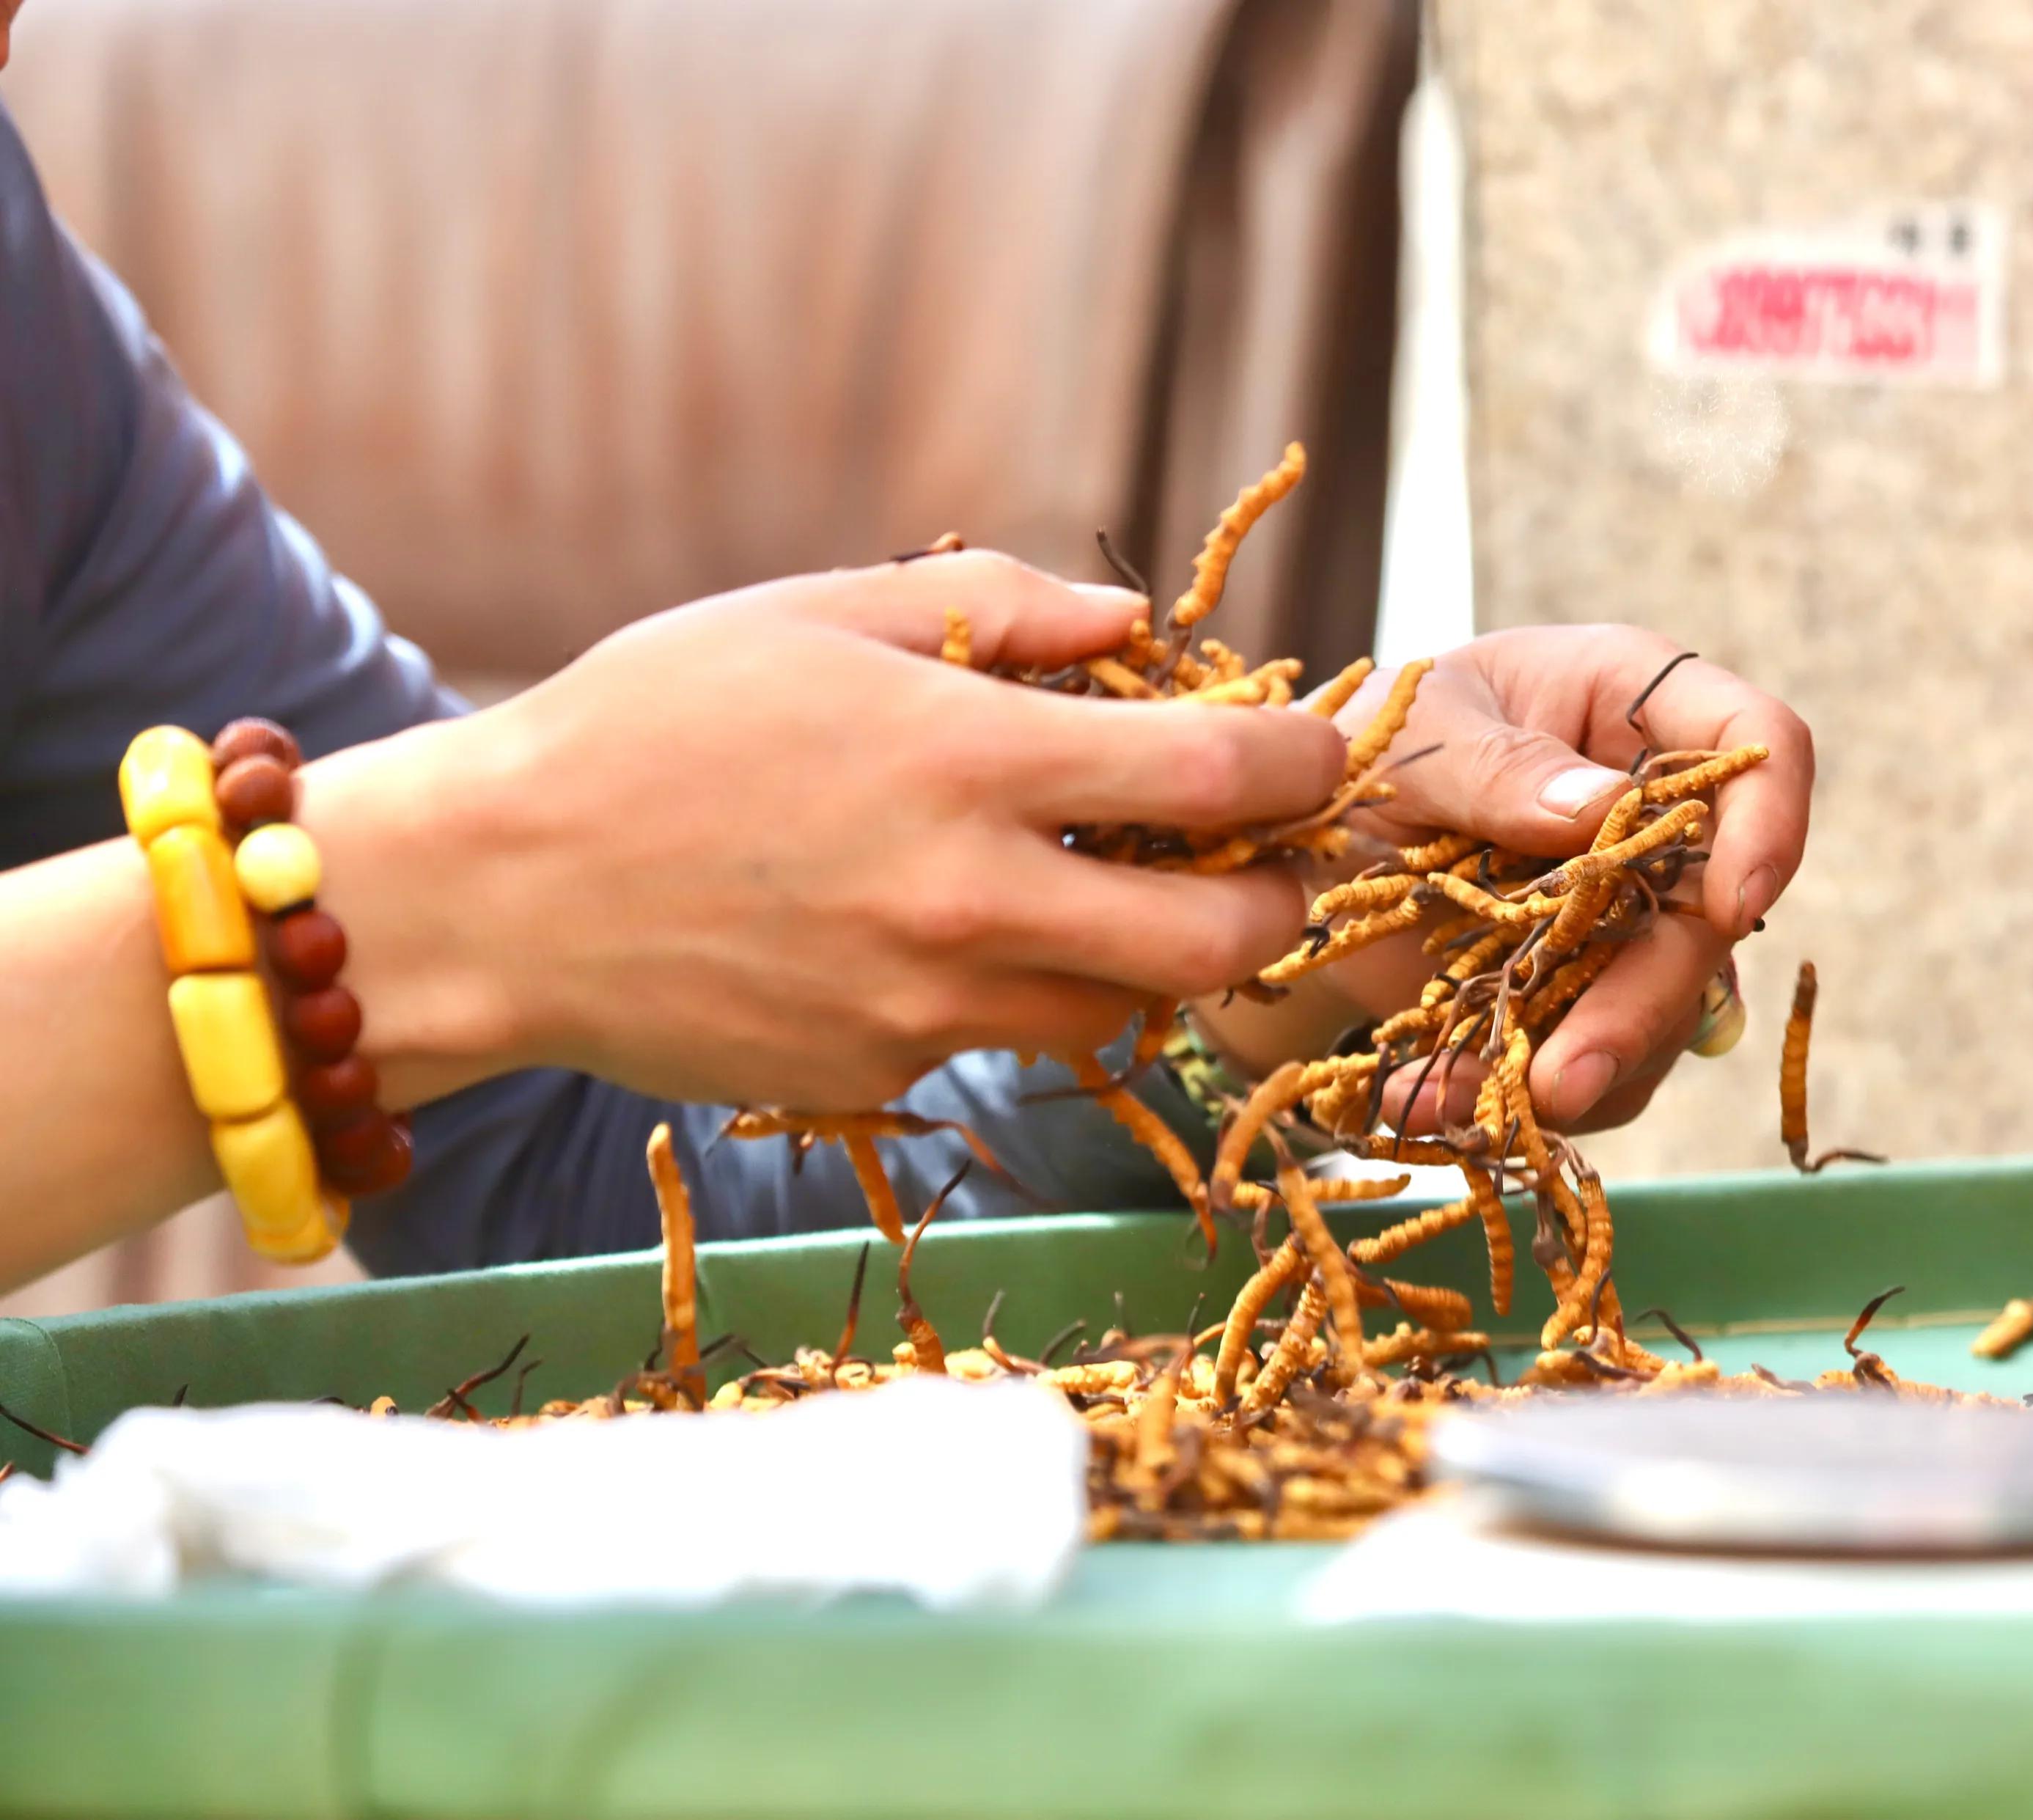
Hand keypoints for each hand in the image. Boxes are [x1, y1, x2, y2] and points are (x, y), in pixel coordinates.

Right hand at [305, 552, 1345, 1110]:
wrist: (498, 893)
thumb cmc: (651, 723)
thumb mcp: (816, 614)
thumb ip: (994, 608)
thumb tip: (1130, 623)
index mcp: (969, 759)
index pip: (1216, 775)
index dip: (1305, 763)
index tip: (1321, 750)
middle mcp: (972, 898)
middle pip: (1221, 942)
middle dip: (1274, 904)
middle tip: (1256, 864)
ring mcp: (930, 1003)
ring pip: (1126, 1010)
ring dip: (1153, 958)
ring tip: (1106, 889)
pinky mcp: (885, 1070)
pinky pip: (1013, 1042)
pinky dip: (1036, 995)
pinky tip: (976, 936)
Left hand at [1191, 625, 1811, 1132]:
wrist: (1302, 835)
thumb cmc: (1367, 737)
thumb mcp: (1415, 729)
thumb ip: (1495, 764)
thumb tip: (1600, 810)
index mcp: (1640, 707)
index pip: (1760, 744)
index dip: (1770, 823)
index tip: (1732, 906)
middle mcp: (1655, 819)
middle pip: (1709, 917)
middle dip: (1644, 1007)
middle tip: (1564, 1078)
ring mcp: (1623, 915)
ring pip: (1659, 1012)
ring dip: (1577, 1072)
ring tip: (1461, 1102)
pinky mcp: (1576, 993)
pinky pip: (1584, 1064)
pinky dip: (1507, 1095)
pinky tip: (1421, 1100)